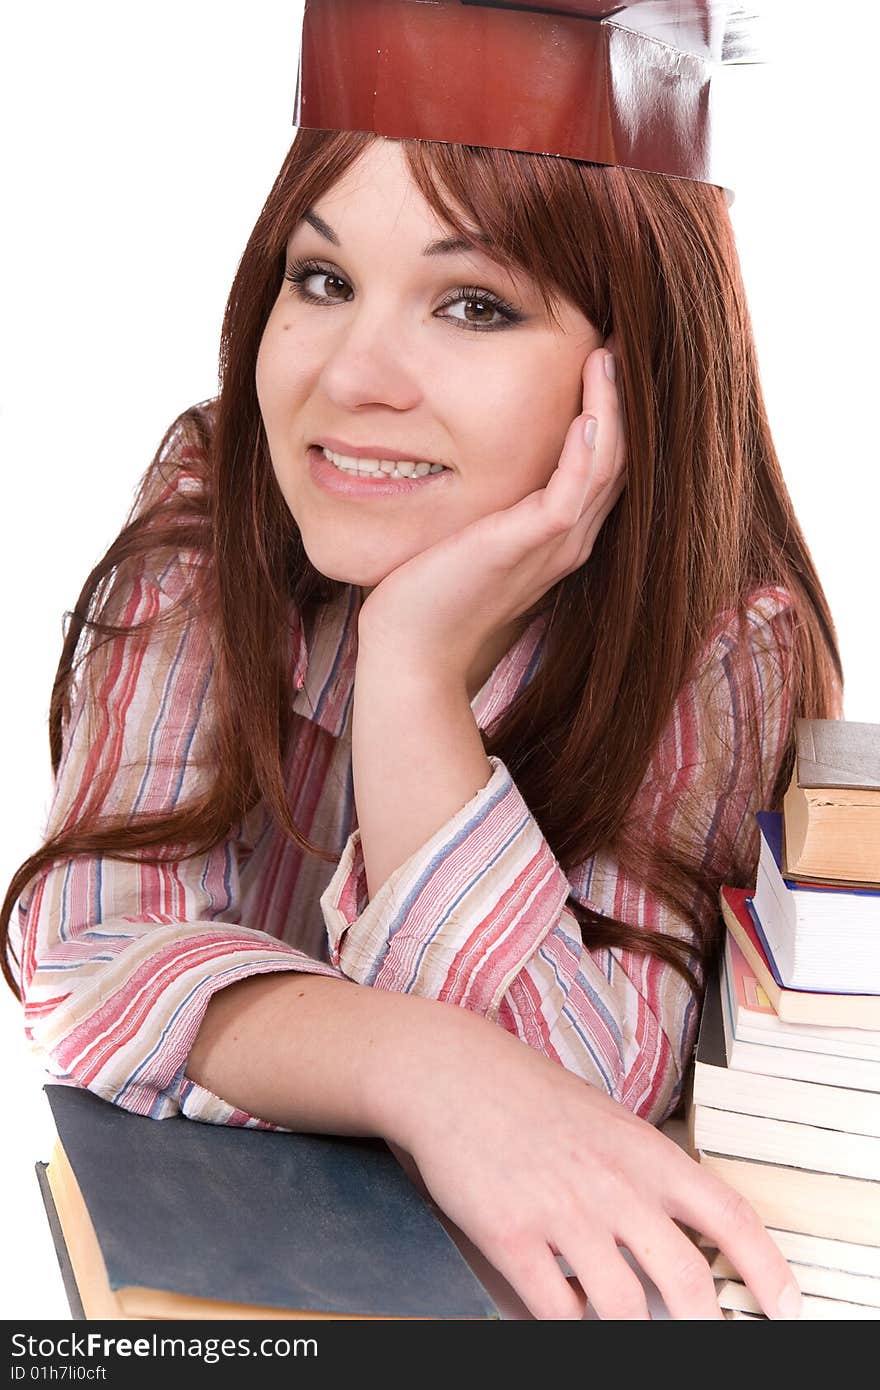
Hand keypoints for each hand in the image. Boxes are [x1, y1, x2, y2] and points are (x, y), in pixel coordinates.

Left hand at [357, 338, 625, 690]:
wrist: (412, 647)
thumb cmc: (428, 590)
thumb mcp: (464, 531)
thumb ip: (484, 498)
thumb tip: (466, 451)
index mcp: (556, 534)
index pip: (600, 463)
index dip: (609, 412)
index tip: (603, 358)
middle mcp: (568, 538)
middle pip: (617, 458)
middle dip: (622, 400)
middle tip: (620, 341)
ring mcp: (556, 543)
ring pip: (606, 465)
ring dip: (611, 409)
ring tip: (608, 356)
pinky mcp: (532, 544)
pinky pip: (575, 488)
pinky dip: (588, 446)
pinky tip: (587, 409)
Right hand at [379, 1004, 801, 1320]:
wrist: (452, 1072)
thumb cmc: (529, 1095)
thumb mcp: (607, 1120)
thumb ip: (644, 1173)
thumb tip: (678, 1232)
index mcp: (645, 1152)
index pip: (729, 1215)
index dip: (766, 1269)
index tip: (786, 1307)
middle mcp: (614, 1185)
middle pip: (685, 1281)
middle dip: (704, 1327)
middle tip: (705, 1342)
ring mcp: (562, 1211)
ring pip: (624, 1308)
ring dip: (631, 1332)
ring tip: (624, 1329)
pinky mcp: (510, 1234)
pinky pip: (554, 1309)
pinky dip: (567, 1326)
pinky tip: (564, 1315)